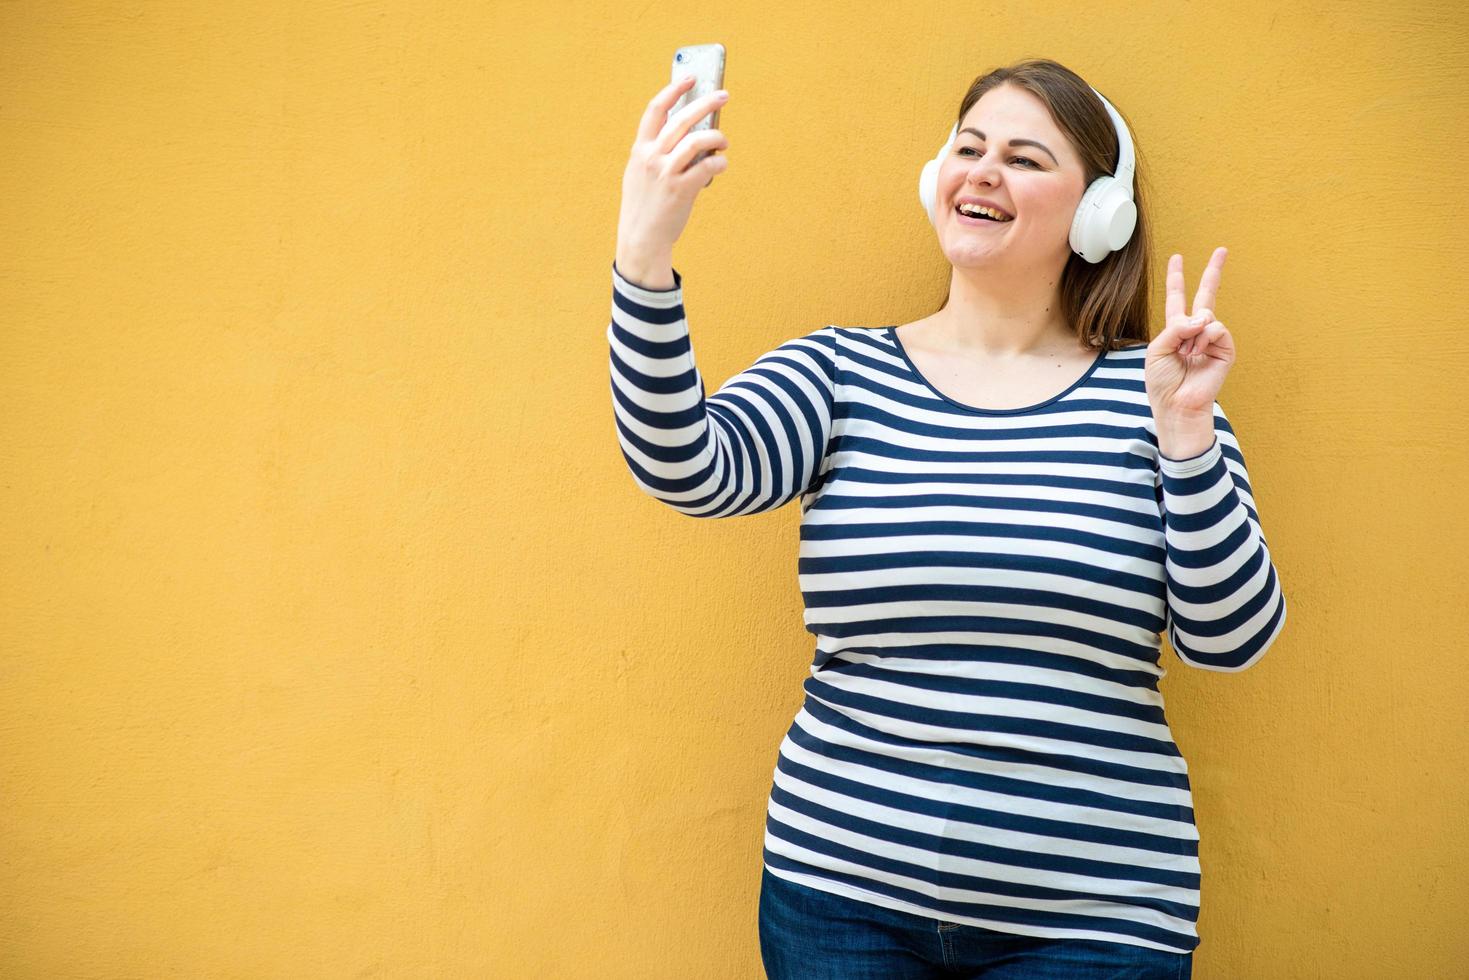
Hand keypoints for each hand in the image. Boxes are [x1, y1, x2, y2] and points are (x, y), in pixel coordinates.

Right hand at [615, 75, 730, 259]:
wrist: (641, 238)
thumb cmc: (645, 204)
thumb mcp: (641, 173)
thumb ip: (658, 152)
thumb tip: (690, 133)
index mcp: (640, 149)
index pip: (656, 109)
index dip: (674, 90)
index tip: (690, 77)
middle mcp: (652, 157)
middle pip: (682, 119)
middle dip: (706, 102)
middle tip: (723, 95)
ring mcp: (666, 173)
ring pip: (697, 141)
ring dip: (716, 136)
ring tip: (724, 141)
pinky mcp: (681, 190)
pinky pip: (707, 167)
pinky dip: (719, 163)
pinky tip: (721, 165)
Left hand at [1146, 247, 1235, 419]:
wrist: (1176, 405)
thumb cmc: (1162, 382)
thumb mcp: (1158, 349)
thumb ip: (1176, 327)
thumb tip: (1204, 316)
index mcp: (1175, 330)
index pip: (1176, 298)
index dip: (1176, 278)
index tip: (1177, 258)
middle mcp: (1195, 332)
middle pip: (1205, 295)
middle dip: (1213, 272)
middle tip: (1222, 250)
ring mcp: (1212, 340)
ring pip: (1206, 315)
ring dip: (1192, 334)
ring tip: (1186, 354)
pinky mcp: (1225, 349)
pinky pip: (1217, 328)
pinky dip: (1205, 338)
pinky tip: (1197, 352)